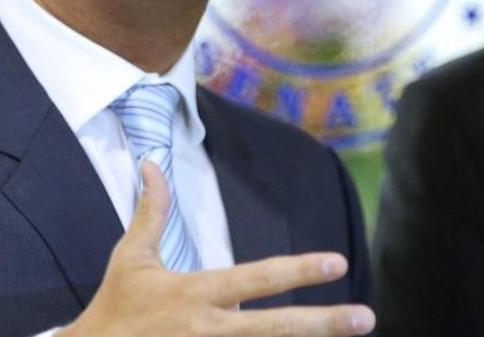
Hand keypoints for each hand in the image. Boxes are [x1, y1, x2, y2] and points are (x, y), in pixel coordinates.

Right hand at [60, 162, 375, 336]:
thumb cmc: (116, 308)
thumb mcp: (133, 258)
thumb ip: (152, 211)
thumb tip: (150, 162)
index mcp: (196, 293)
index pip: (258, 277)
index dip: (299, 270)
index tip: (339, 262)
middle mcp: (208, 329)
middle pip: (276, 327)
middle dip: (325, 323)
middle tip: (367, 317)